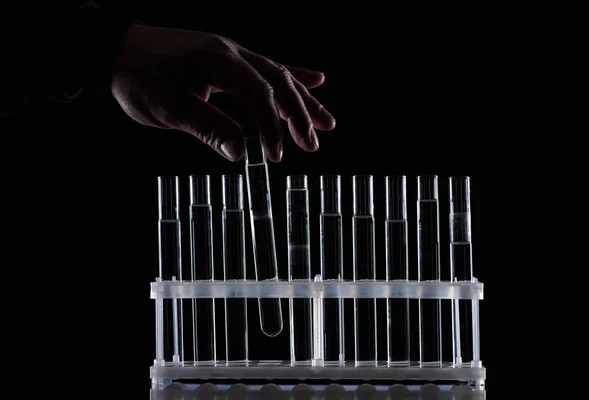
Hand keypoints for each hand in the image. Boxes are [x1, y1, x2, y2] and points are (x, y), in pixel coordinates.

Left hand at [111, 24, 335, 161]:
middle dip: (300, 115)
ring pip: (278, 75)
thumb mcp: (167, 108)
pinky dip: (292, 75)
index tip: (276, 156)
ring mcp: (231, 52)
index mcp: (218, 63)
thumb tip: (240, 153)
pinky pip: (267, 66)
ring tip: (326, 122)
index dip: (273, 127)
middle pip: (278, 82)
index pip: (260, 96)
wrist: (117, 51)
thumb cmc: (138, 79)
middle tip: (313, 144)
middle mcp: (231, 53)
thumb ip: (207, 128)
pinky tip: (314, 80)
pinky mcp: (228, 57)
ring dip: (303, 99)